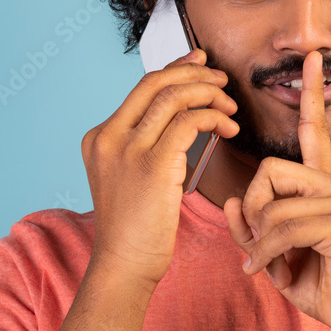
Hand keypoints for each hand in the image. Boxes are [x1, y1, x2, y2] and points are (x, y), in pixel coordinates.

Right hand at [81, 48, 239, 286]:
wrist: (125, 266)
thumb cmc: (137, 229)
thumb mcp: (131, 178)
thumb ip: (146, 146)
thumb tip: (182, 117)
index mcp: (100, 137)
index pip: (142, 88)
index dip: (175, 69)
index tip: (200, 64)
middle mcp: (108, 137)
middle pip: (155, 82)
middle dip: (194, 73)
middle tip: (222, 80)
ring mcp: (126, 149)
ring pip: (174, 97)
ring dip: (209, 96)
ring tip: (230, 108)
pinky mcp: (151, 165)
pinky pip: (188, 122)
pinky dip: (213, 118)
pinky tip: (228, 130)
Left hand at [222, 51, 330, 330]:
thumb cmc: (317, 279)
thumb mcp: (272, 250)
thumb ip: (252, 224)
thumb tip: (237, 200)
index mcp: (321, 182)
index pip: (315, 129)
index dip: (312, 93)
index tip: (311, 58)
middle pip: (270, 170)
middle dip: (254, 209)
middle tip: (261, 243)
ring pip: (275, 202)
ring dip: (260, 239)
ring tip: (268, 262)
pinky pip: (285, 228)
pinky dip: (266, 254)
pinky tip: (265, 273)